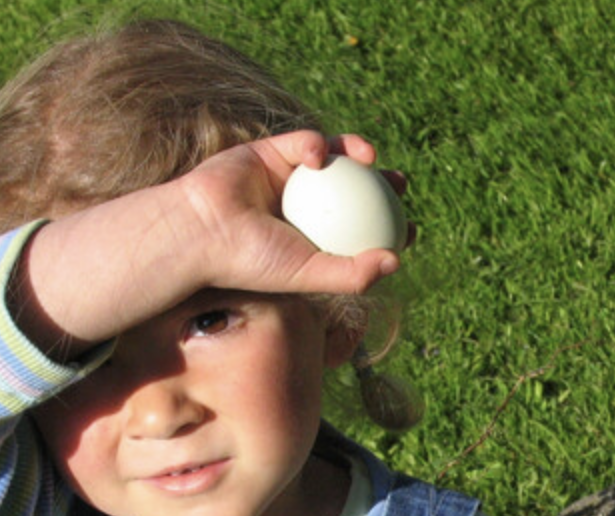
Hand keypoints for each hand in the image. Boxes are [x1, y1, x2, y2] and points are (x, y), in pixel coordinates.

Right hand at [177, 130, 405, 297]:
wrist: (203, 232)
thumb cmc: (253, 261)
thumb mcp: (310, 274)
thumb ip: (353, 273)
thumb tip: (397, 261)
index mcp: (316, 238)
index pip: (361, 230)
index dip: (389, 228)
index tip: (411, 229)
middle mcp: (306, 208)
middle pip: (353, 191)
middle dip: (381, 184)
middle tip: (400, 184)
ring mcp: (289, 178)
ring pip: (333, 161)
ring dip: (356, 153)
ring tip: (372, 158)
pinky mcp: (270, 151)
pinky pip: (302, 142)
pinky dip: (315, 145)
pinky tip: (320, 157)